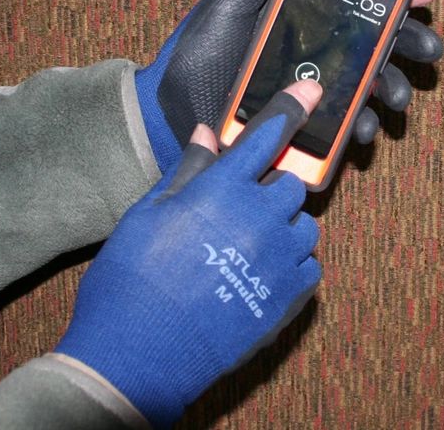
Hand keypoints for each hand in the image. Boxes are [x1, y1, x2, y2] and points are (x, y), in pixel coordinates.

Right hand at [56, 80, 323, 426]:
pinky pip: (310, 266)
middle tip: (244, 206)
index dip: (291, 106)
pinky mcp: (289, 299)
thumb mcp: (149, 214)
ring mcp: (278, 260)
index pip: (267, 135)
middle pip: (291, 183)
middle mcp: (259, 218)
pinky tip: (262, 273)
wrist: (138, 355)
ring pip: (304, 225)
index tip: (311, 89)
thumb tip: (208, 132)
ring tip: (251, 245)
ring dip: (284, 226)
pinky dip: (293, 263)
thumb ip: (188, 169)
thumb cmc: (132, 277)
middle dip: (273, 186)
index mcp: (222, 190)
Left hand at [135, 0, 442, 170]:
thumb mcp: (229, 5)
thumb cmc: (199, 52)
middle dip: (405, 46)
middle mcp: (312, 50)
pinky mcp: (301, 120)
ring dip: (388, 88)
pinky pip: (337, 122)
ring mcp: (309, 86)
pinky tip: (361, 129)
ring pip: (363, 85)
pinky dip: (355, 125)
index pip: (354, 1)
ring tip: (396, 97)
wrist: (176, 107)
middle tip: (427, 50)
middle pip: (371, 44)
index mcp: (300, 16)